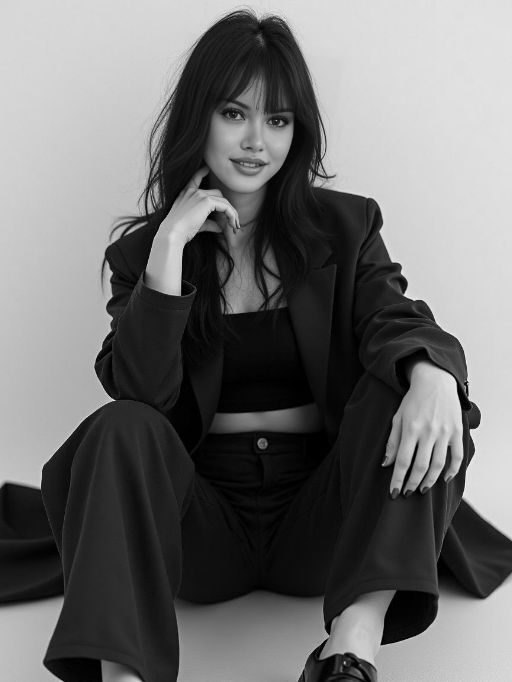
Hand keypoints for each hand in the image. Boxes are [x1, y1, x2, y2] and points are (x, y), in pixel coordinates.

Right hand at [158, 165, 240, 243]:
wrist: (173, 233)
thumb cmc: (181, 231)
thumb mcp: (196, 224)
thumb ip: (209, 223)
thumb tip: (220, 227)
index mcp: (186, 194)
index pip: (194, 179)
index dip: (201, 172)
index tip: (207, 168)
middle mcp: (193, 192)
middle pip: (217, 194)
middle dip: (227, 207)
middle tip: (233, 222)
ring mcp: (200, 195)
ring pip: (223, 201)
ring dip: (232, 213)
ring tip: (235, 226)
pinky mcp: (207, 201)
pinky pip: (225, 207)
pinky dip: (232, 215)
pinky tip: (232, 224)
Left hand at [382, 366, 463, 497]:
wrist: (435, 382)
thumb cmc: (413, 401)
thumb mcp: (397, 417)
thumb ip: (392, 442)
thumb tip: (386, 464)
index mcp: (411, 428)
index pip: (403, 461)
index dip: (398, 480)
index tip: (393, 493)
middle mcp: (428, 432)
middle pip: (420, 466)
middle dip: (412, 484)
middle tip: (407, 493)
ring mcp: (445, 433)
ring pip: (439, 465)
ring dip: (429, 481)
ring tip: (421, 489)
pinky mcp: (457, 432)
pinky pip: (457, 457)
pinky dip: (452, 471)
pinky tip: (444, 479)